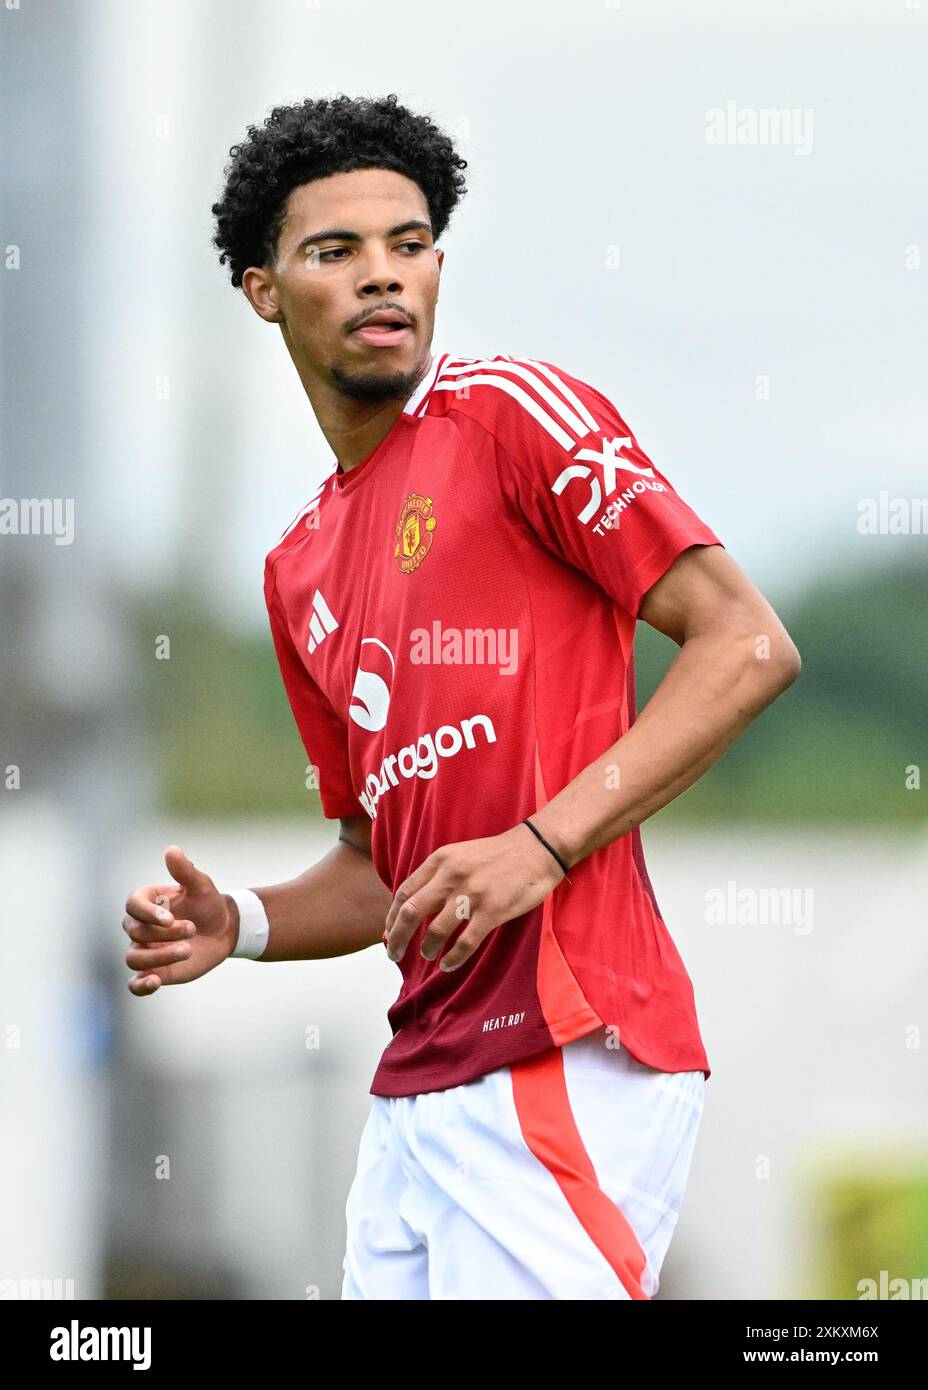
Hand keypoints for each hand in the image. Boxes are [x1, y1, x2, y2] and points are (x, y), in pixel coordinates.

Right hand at [123, 845, 237, 995]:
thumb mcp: (201, 885)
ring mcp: (146, 950)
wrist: (224, 929)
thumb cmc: (209, 903)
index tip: (170, 917)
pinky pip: (135, 984)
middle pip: (136, 932)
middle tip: (192, 929)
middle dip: (164, 933)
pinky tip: (154, 982)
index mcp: (147, 902)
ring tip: (188, 950)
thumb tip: (171, 849)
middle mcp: (141, 927)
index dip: (148, 912)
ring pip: (133, 958)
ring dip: (158, 957)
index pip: (132, 905)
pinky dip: (139, 986)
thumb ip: (184, 871)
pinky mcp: (154, 972)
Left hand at [382, 823, 565, 972]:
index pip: (404, 893)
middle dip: (396, 938)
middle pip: (411, 913)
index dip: (391, 917)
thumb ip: (437, 875)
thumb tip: (414, 904)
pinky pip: (465, 942)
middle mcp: (451, 876)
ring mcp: (472, 894)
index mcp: (440, 860)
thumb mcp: (459, 854)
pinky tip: (449, 964)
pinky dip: (453, 958)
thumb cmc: (498, 854)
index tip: (389, 933)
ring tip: (428, 955)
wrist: (537, 848)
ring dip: (427, 948)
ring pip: (436, 931)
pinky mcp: (493, 911)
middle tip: (393, 954)